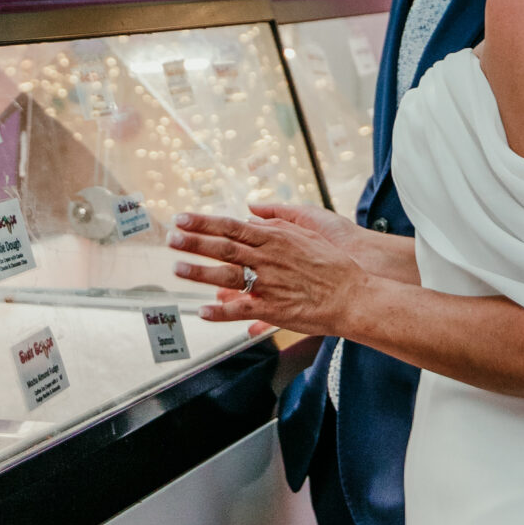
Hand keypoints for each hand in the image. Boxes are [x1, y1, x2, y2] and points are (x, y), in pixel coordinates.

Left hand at [168, 201, 367, 337]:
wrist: (353, 293)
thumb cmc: (333, 262)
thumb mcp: (307, 230)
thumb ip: (276, 220)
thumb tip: (251, 212)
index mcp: (274, 238)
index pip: (231, 226)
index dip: (204, 222)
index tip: (182, 218)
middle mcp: (268, 259)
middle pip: (223, 248)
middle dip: (194, 242)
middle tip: (170, 238)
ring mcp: (269, 284)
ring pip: (227, 276)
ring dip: (200, 273)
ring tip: (177, 268)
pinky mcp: (274, 308)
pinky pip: (242, 310)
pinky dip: (221, 311)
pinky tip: (203, 311)